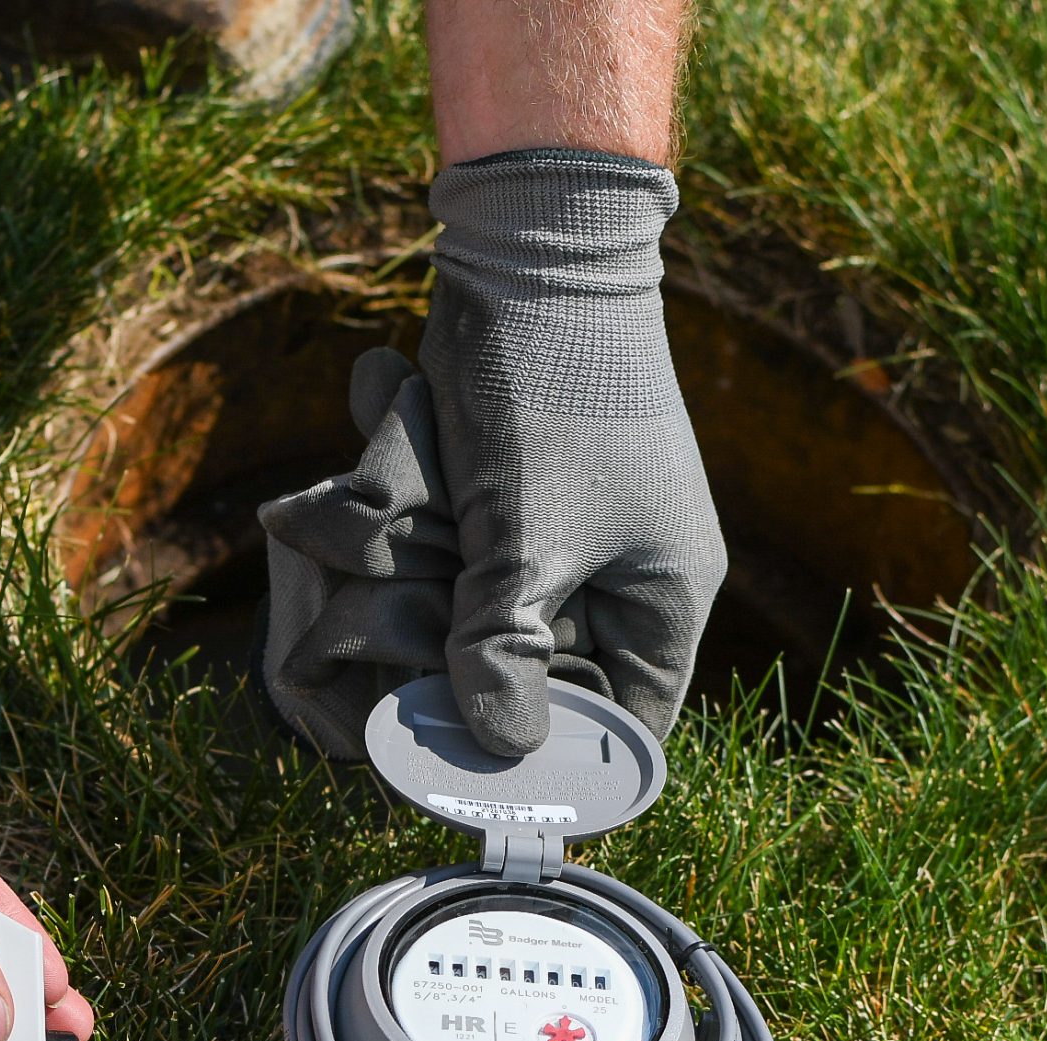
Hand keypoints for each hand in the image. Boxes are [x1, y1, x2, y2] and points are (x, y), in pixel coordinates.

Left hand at [260, 149, 724, 757]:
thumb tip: (498, 744)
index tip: (478, 777)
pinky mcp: (509, 504)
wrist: (529, 257)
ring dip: (432, 610)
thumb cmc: (553, 394)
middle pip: (545, 682)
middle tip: (403, 686)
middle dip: (471, 672)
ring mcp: (567, 542)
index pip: (624, 724)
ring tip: (385, 591)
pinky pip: (458, 564)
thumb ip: (505, 644)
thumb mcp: (526, 534)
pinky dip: (417, 556)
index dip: (558, 759)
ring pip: (489, 624)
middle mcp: (625, 581)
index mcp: (664, 600)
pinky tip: (382, 532)